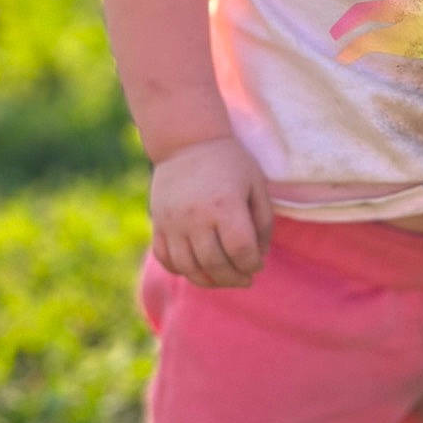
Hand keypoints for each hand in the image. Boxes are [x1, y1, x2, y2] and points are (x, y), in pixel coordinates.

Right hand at [150, 136, 273, 288]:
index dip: (253, 264)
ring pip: (189, 268)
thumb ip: (263, 222)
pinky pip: (166, 258)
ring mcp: (173, 222)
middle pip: (216, 265)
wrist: (187, 141)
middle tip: (245, 278)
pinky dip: (181, 270)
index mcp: (225, 205)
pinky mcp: (158, 223)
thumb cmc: (229, 162)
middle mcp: (196, 216)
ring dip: (209, 281)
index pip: (241, 251)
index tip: (258, 264)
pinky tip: (197, 267)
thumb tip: (259, 256)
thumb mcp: (256, 185)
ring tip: (223, 278)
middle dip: (235, 278)